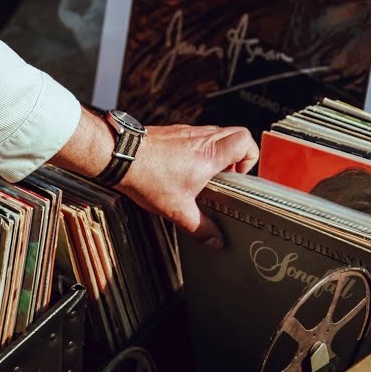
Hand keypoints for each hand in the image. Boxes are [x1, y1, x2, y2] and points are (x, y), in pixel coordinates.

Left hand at [115, 124, 258, 249]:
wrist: (120, 156)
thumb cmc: (147, 177)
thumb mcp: (178, 210)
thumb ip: (201, 227)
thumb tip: (215, 239)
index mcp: (210, 154)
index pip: (245, 141)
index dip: (249, 158)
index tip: (238, 176)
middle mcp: (202, 138)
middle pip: (235, 133)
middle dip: (237, 155)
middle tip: (226, 175)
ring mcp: (187, 131)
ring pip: (216, 133)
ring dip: (217, 152)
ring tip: (205, 175)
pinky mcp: (173, 131)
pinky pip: (196, 135)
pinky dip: (199, 149)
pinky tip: (184, 169)